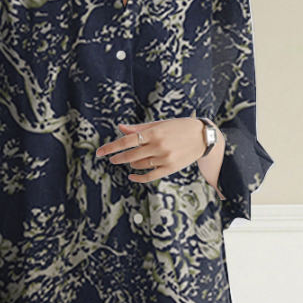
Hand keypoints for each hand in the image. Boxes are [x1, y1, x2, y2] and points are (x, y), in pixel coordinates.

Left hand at [95, 118, 215, 182]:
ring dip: (132, 164)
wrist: (203, 137)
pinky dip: (138, 177)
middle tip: (112, 159)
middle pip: (130, 156)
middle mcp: (158, 146)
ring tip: (132, 160)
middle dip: (118, 158)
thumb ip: (139, 129)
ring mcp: (164, 159)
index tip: (99, 152)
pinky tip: (132, 175)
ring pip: (139, 165)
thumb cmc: (179, 127)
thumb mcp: (159, 124)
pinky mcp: (170, 169)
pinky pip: (149, 176)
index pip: (126, 141)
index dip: (110, 147)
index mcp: (154, 132)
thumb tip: (120, 128)